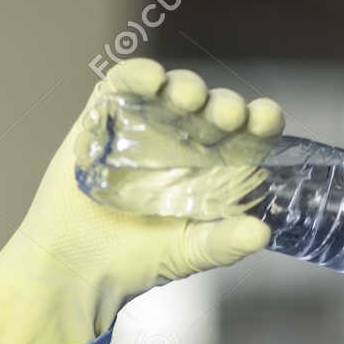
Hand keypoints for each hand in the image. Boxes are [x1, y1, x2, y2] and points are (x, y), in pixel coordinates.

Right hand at [7, 59, 284, 315]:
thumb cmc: (137, 260)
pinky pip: (123, 84)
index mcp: (215, 167)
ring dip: (186, 87)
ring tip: (190, 98)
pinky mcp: (105, 116)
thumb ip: (224, 243)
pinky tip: (152, 79)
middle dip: (225, 106)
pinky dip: (138, 75)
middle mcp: (186, 140)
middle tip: (228, 116)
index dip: (262, 120)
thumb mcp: (189, 253)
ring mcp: (146, 124)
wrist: (76, 267)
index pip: (249, 134)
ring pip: (173, 91)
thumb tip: (261, 233)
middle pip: (214, 109)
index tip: (266, 121)